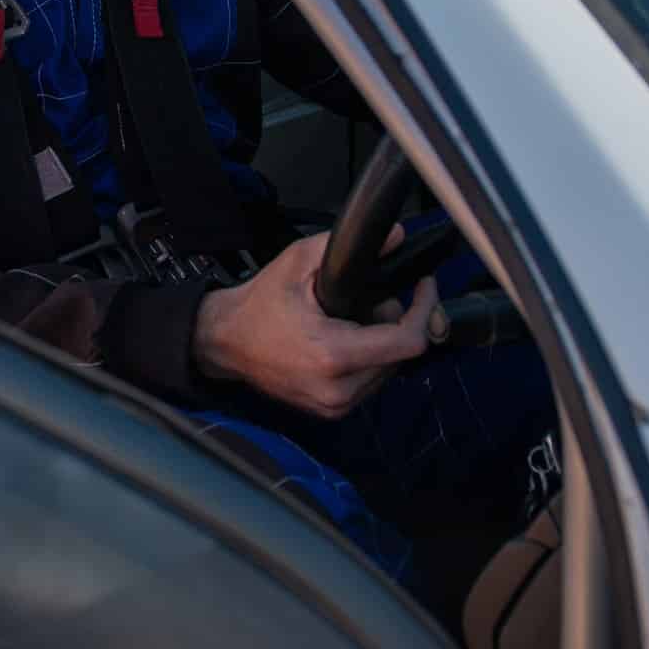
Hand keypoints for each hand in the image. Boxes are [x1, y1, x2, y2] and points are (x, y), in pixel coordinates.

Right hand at [192, 231, 441, 420]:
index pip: (407, 342)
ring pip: (388, 371)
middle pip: (401, 355)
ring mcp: (334, 405)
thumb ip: (348, 247)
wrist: (224, 341)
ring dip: (383, 343)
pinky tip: (345, 339)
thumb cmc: (258, 305)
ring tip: (352, 319)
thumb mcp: (298, 262)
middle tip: (371, 300)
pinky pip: (370, 383)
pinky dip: (368, 359)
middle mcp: (337, 389)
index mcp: (332, 355)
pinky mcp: (331, 410)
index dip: (423, 310)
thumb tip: (395, 237)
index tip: (423, 289)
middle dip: (396, 323)